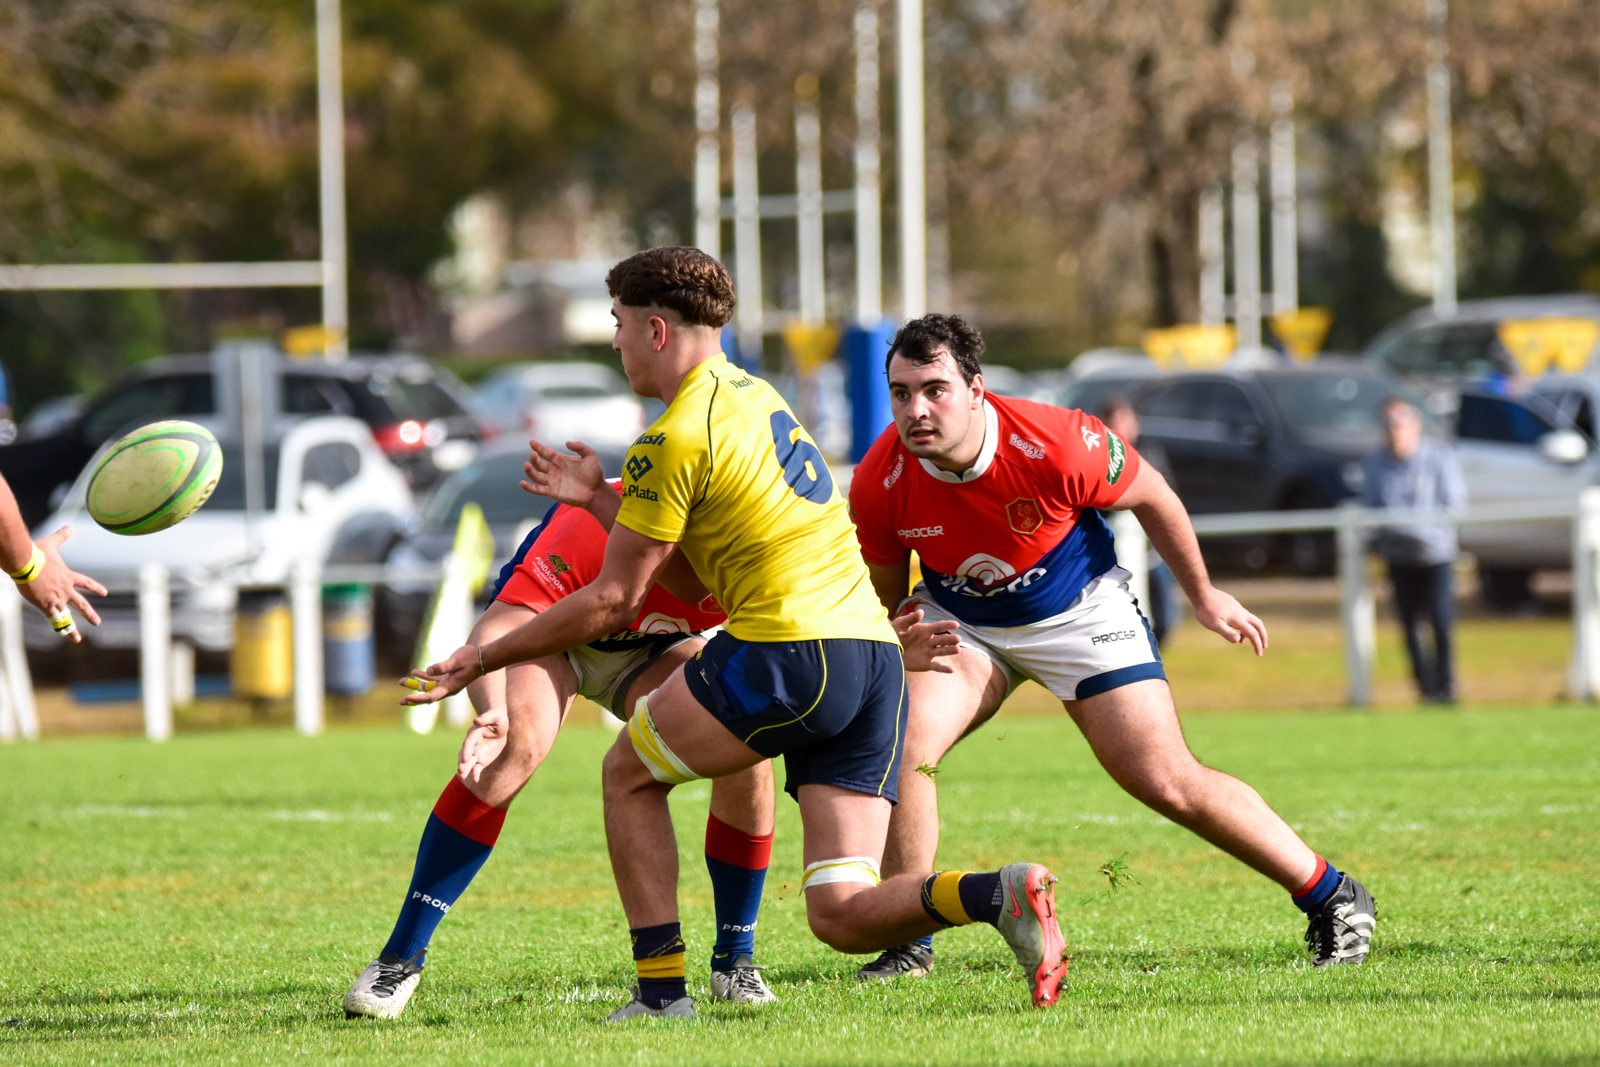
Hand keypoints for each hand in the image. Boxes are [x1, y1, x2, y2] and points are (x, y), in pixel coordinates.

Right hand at [17, 526, 105, 643]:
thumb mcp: (51, 543)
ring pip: (67, 617)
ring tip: (79, 640)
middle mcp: (66, 589)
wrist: (26, 563)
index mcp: (68, 576)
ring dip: (72, 628)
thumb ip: (62, 536)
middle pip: (81, 604)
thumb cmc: (37, 552)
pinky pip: (54, 620)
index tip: (104, 592)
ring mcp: (57, 599)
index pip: (86, 583)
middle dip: (89, 614)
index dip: (95, 588)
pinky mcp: (46, 605)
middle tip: (97, 623)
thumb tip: (70, 525)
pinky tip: (64, 637)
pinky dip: (58, 628)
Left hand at [400, 644, 482, 704]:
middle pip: (427, 695)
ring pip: (428, 686)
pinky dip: (424, 676)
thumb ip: (442, 667)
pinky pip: (433, 678)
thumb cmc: (470, 659)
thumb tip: (427, 670)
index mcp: (449, 687)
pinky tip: (414, 672)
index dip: (418, 699)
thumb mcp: (456, 662)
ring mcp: (447, 683)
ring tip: (401, 682)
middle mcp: (447, 688)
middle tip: (401, 702)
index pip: (431, 696)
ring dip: (416, 684)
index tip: (407, 699)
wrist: (483, 658)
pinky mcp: (448, 676)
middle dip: (414, 698)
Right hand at [458, 707, 508, 782]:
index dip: (466, 750)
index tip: (464, 758)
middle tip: (460, 770)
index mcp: (473, 734)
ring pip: (469, 763)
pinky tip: (475, 780)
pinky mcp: (481, 760)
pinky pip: (477, 768)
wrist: (500, 727)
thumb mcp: (494, 717)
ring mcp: (475, 753)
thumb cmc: (497, 719)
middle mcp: (472, 745)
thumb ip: (485, 718)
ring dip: (466, 770)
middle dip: (462, 762)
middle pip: (465, 754)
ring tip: (462, 777)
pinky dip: (476, 774)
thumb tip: (476, 721)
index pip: (468, 743)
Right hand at [522, 439, 604, 509]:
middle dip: (534, 458)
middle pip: (538, 463)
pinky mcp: (553, 492)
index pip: (546, 452)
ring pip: (536, 475)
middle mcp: (554, 470)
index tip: (531, 442)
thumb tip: (567, 443)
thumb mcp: (590, 456)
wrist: (596, 491)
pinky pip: (538, 489)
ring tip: (526, 465)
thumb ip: (580, 447)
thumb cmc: (594, 473)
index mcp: (561, 460)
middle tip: (533, 454)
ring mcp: (552, 481)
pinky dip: (529, 487)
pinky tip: (522, 483)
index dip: (538, 447)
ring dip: (530, 470)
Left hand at [892, 607, 962, 672]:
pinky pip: (936, 666)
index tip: (956, 624)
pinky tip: (952, 670)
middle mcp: (929, 641)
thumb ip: (910, 619)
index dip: (947, 625)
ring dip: (950, 650)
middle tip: (958, 639)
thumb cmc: (894, 634)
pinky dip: (944, 668)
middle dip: (950, 639)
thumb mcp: (900, 625)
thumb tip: (921, 611)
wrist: (888, 650)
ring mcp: (928, 653)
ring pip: (942, 651)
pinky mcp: (925, 664)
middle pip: (942, 639)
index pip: (938, 627)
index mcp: (925, 630)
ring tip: (957, 649)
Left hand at [1192, 586, 1267, 655]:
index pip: (1253, 634)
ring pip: (1250, 619)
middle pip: (1258, 624)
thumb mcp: (1214, 625)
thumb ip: (1227, 633)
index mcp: (1238, 619)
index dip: (1258, 644)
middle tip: (1264, 646)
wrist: (1201, 593)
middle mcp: (1241, 612)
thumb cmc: (1206, 611)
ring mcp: (1237, 607)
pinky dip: (1244, 624)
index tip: (1259, 654)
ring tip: (1243, 640)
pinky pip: (1243, 615)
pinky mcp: (1233, 604)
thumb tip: (1239, 641)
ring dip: (1252, 630)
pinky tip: (1234, 627)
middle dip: (1263, 636)